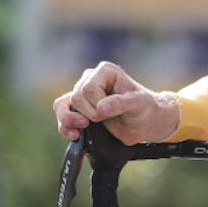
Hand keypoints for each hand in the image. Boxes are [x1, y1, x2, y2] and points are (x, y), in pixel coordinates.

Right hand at [53, 61, 179, 144]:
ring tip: (83, 128)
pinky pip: (61, 114)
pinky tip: (74, 135)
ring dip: (70, 120)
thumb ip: (120, 104)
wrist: (146, 123)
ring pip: (62, 105)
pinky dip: (64, 126)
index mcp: (105, 71)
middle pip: (76, 98)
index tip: (111, 111)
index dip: (97, 104)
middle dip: (90, 114)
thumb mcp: (139, 104)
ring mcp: (83, 94)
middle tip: (106, 118)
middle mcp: (91, 79)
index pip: (88, 89)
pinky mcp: (79, 109)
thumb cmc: (145, 108)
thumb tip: (101, 108)